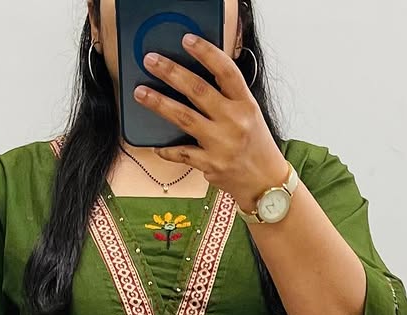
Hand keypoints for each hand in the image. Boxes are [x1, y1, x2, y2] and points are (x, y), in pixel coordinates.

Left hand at [135, 33, 287, 211]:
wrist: (265, 182)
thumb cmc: (255, 144)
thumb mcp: (250, 113)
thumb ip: (229, 96)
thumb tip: (198, 76)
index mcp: (246, 104)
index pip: (226, 71)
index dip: (206, 53)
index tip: (187, 40)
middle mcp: (234, 121)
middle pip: (198, 90)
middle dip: (172, 72)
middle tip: (151, 61)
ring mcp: (221, 144)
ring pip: (184, 118)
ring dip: (159, 103)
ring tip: (141, 93)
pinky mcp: (210, 164)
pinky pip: (182, 153)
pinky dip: (167, 149)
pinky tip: (155, 144)